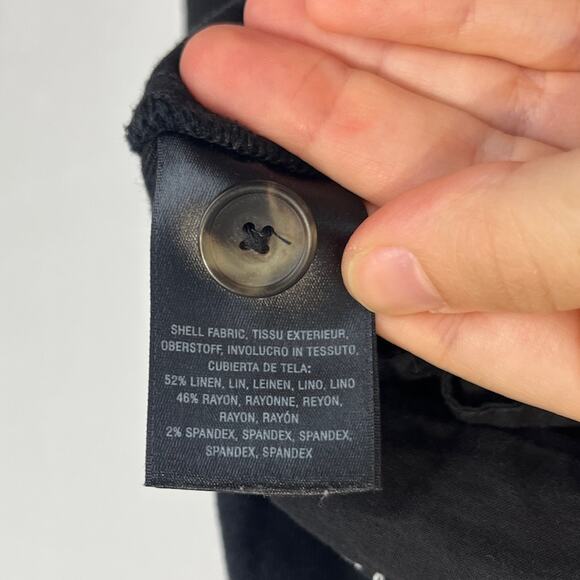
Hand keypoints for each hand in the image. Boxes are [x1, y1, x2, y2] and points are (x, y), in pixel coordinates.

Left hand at [180, 0, 579, 419]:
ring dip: (350, 62)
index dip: (364, 289)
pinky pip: (508, 25)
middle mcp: (576, 230)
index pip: (460, 323)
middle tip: (226, 93)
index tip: (278, 252)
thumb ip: (508, 262)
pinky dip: (428, 13)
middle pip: (430, 186)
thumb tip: (378, 275)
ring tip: (258, 37)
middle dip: (319, 132)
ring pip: (454, 95)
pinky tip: (337, 4)